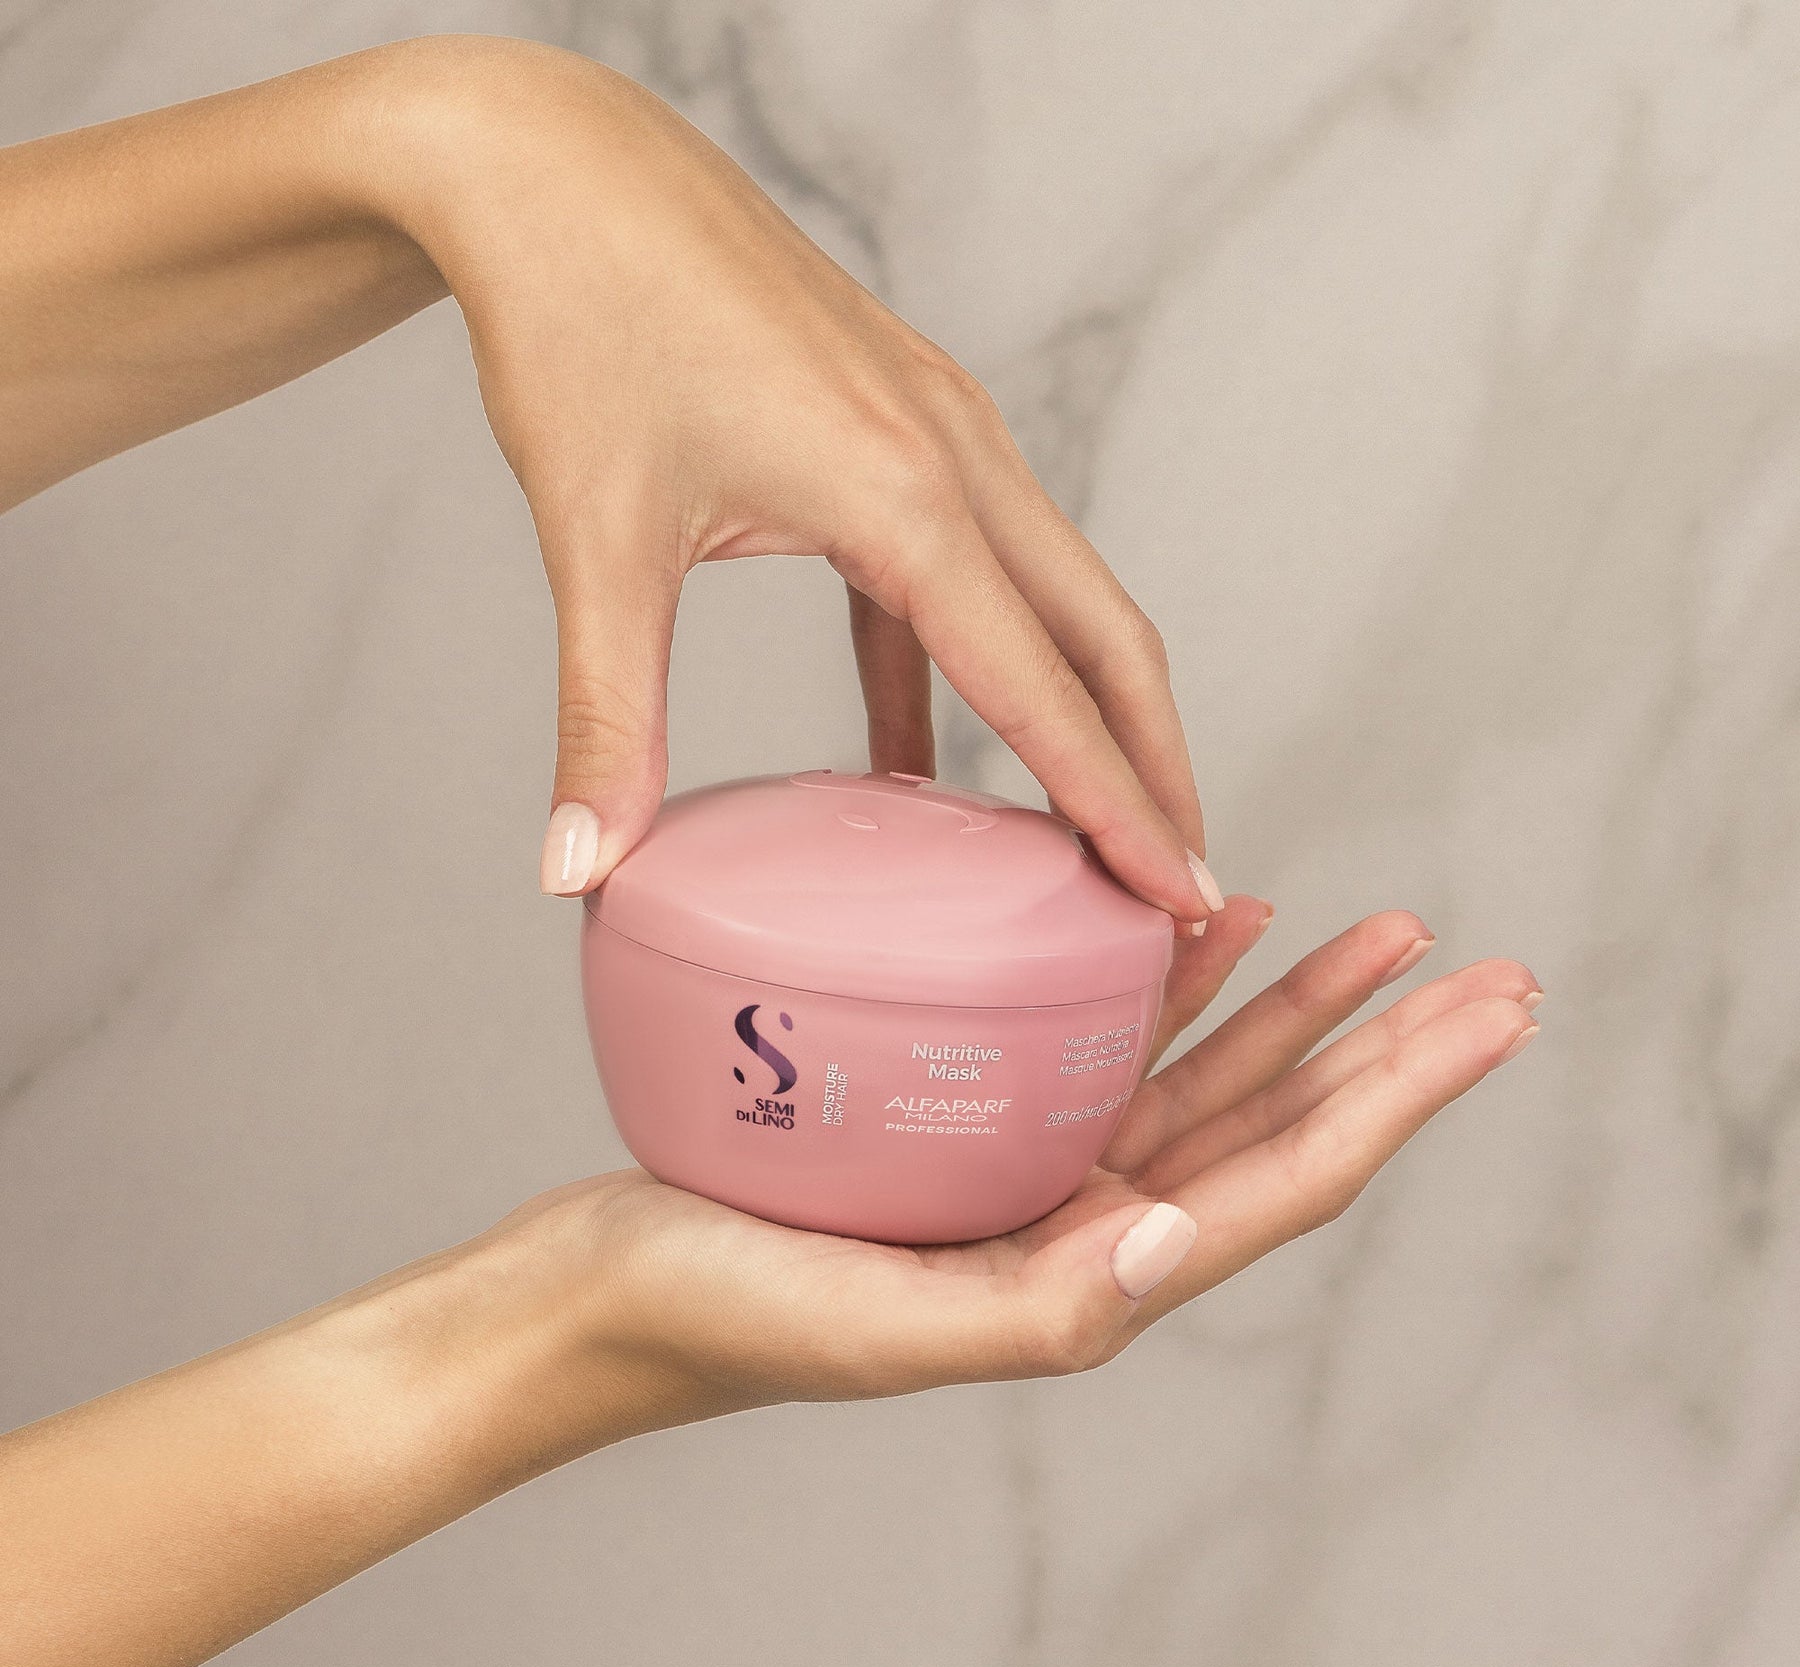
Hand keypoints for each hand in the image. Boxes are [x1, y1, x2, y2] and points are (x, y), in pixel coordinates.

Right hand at [0, 906, 1538, 1666]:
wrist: (595, 1296)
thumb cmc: (714, 1315)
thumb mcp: (873, 1327)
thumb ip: (1031, 1307)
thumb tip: (1174, 1242)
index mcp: (1081, 1279)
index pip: (1280, 1180)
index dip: (1395, 1099)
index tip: (1484, 1017)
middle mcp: (1075, 1226)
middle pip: (1268, 1125)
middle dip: (1381, 1050)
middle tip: (1476, 969)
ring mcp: (1022, 1170)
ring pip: (1193, 1077)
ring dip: (1289, 1010)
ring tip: (1371, 932)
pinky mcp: (957, 1123)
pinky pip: (1085, 1041)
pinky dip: (1153, 983)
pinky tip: (1193, 925)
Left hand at [369, 39, 1214, 916]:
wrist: (555, 162)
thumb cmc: (580, 321)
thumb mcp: (595, 540)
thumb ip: (606, 718)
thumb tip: (575, 869)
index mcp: (907, 490)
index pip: (1044, 687)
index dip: (1116, 806)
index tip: (1177, 894)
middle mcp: (955, 452)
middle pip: (1106, 636)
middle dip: (1152, 764)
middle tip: (1179, 880)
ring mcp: (940, 426)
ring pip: (1060, 592)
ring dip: (1088, 705)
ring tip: (1093, 816)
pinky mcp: (901, 418)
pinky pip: (966, 564)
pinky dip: (971, 658)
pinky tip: (918, 746)